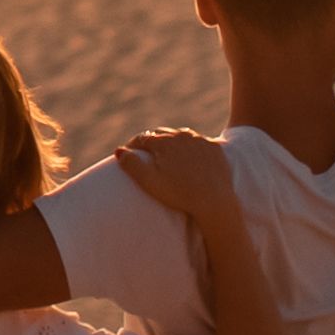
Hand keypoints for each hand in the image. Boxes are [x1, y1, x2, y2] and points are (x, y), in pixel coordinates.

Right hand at [117, 124, 240, 226]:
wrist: (214, 201)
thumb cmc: (179, 194)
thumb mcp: (149, 181)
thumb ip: (131, 164)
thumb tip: (119, 151)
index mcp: (164, 141)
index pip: (142, 138)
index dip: (133, 145)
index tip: (127, 152)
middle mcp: (182, 135)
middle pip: (161, 133)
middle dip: (151, 140)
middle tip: (145, 151)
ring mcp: (200, 140)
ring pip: (181, 135)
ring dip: (172, 141)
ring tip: (167, 152)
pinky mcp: (215, 148)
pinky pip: (199, 143)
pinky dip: (191, 147)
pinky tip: (189, 156)